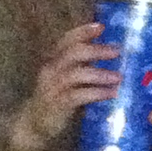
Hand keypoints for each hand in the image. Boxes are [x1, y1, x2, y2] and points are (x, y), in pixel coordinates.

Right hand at [4, 20, 118, 150]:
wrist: (33, 124)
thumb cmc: (55, 98)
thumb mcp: (65, 79)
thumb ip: (82, 66)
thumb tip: (110, 55)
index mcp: (53, 61)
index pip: (66, 40)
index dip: (83, 32)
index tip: (101, 26)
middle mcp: (51, 70)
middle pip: (73, 53)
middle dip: (96, 50)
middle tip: (117, 51)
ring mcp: (53, 87)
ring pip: (76, 74)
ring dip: (100, 74)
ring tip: (118, 77)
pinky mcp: (58, 104)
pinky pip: (79, 95)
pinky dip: (97, 93)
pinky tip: (111, 93)